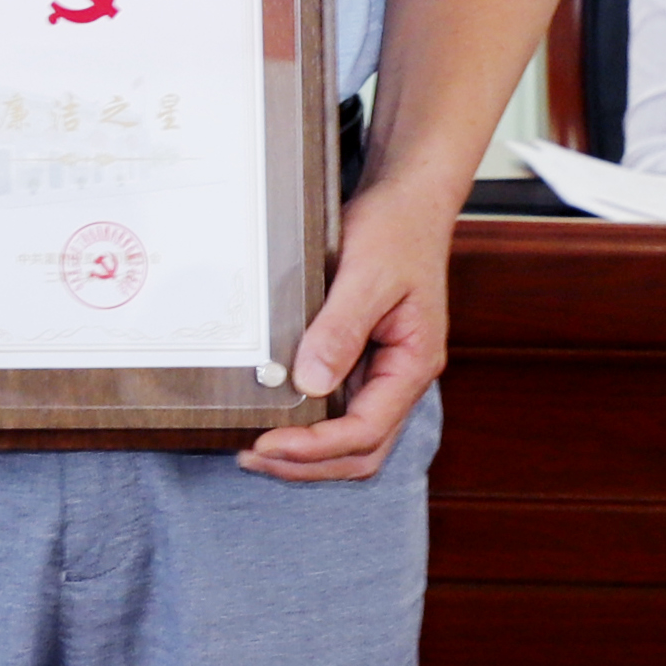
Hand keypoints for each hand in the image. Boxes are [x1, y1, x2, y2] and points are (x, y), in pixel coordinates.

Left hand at [242, 179, 456, 481]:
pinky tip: (273, 417)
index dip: (317, 447)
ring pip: (352, 437)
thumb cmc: (395, 232)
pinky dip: (309, 425)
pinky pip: (340, 408)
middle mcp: (401, 376)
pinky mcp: (363, 359)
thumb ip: (340, 329)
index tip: (268, 443)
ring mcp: (383, 371)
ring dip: (308, 453)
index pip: (368, 430)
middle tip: (251, 456)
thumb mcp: (366, 275)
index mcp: (414, 363)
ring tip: (254, 449)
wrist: (407, 201)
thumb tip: (312, 383)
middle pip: (362, 450)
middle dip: (309, 463)